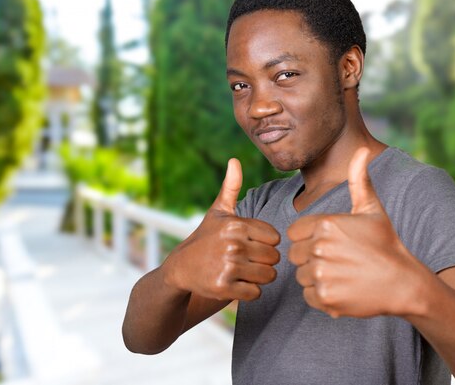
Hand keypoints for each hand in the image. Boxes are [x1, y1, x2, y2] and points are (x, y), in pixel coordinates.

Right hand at [164, 158, 280, 300]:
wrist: (180, 267)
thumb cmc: (205, 237)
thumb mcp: (217, 211)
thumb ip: (231, 187)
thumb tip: (234, 160)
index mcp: (236, 224)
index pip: (275, 238)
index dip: (265, 243)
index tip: (250, 243)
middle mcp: (233, 244)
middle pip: (273, 258)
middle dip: (264, 261)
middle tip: (245, 260)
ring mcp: (228, 267)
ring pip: (268, 276)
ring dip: (258, 277)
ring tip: (242, 271)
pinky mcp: (224, 288)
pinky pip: (255, 293)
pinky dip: (249, 291)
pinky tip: (235, 283)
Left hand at [287, 148, 424, 317]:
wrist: (404, 283)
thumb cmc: (386, 244)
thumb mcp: (372, 209)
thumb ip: (360, 179)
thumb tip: (362, 149)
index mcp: (325, 224)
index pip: (294, 233)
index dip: (309, 238)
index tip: (331, 243)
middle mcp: (320, 247)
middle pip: (295, 255)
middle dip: (311, 258)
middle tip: (339, 261)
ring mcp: (322, 273)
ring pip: (301, 276)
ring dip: (317, 278)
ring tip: (342, 274)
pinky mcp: (325, 297)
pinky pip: (308, 296)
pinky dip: (322, 296)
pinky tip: (343, 289)